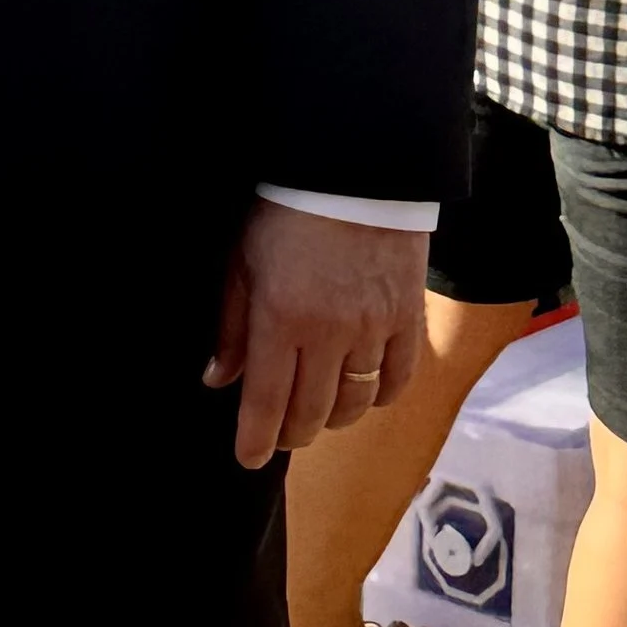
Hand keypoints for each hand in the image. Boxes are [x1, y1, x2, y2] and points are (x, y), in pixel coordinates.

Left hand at [203, 200, 427, 469]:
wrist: (353, 168)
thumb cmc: (285, 210)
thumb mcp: (242, 260)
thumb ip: (233, 325)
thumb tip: (219, 378)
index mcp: (281, 318)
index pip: (267, 402)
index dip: (256, 439)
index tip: (248, 458)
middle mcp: (330, 333)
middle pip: (313, 413)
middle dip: (292, 433)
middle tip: (280, 433)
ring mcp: (375, 328)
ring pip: (356, 404)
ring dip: (333, 418)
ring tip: (318, 412)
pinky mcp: (408, 318)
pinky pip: (398, 380)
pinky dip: (379, 396)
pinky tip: (364, 393)